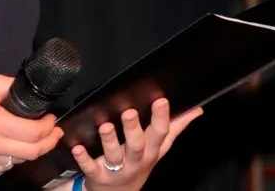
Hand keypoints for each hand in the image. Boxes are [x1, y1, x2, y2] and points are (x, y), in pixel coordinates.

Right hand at [0, 75, 63, 175]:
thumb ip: (11, 85)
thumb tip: (32, 92)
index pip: (32, 132)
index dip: (48, 128)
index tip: (51, 120)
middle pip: (32, 152)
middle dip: (49, 142)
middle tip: (54, 133)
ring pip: (21, 161)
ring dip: (32, 150)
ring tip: (33, 138)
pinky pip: (6, 166)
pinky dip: (14, 157)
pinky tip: (11, 145)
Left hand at [73, 98, 202, 190]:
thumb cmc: (140, 162)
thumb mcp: (159, 148)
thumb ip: (175, 127)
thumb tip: (197, 109)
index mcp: (151, 151)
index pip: (160, 134)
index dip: (161, 117)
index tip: (160, 99)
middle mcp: (136, 160)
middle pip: (137, 145)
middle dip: (133, 129)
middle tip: (129, 112)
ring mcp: (117, 169)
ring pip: (114, 155)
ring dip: (109, 140)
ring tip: (105, 125)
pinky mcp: (98, 175)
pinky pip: (90, 167)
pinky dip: (84, 158)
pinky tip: (77, 147)